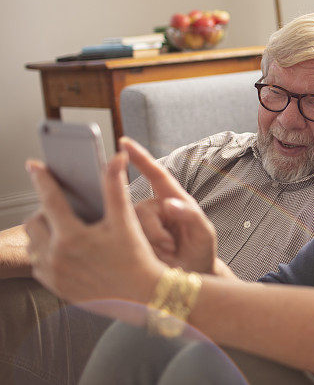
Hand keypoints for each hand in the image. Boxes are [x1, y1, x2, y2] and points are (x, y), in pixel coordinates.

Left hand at [25, 151, 162, 303]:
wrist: (141, 296)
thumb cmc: (137, 258)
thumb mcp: (126, 220)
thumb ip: (115, 186)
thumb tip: (116, 158)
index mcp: (72, 237)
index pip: (50, 199)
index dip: (42, 179)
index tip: (35, 166)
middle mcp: (56, 256)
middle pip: (34, 222)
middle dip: (44, 210)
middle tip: (62, 207)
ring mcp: (53, 274)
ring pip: (32, 244)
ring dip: (42, 232)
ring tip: (63, 227)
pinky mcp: (54, 286)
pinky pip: (38, 263)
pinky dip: (46, 252)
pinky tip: (66, 248)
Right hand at [123, 138, 217, 273]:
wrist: (190, 282)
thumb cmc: (201, 253)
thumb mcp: (204, 235)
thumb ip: (192, 216)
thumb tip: (170, 204)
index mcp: (175, 200)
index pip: (157, 175)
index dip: (141, 159)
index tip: (125, 143)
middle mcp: (156, 209)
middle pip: (141, 208)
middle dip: (155, 231)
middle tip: (172, 247)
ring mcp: (142, 225)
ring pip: (132, 226)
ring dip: (151, 243)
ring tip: (168, 254)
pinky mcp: (132, 240)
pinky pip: (127, 240)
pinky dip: (142, 251)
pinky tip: (156, 258)